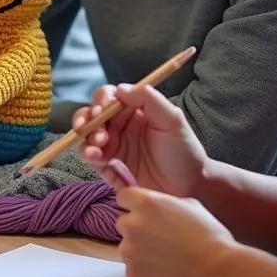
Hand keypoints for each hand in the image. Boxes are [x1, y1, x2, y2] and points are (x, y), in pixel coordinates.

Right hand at [75, 83, 208, 197]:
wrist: (190, 186)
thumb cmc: (184, 150)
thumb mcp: (172, 120)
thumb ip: (149, 99)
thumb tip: (121, 89)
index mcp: (132, 110)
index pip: (109, 97)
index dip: (101, 99)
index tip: (102, 108)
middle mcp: (118, 125)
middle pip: (91, 114)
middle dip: (88, 118)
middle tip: (92, 127)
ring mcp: (112, 146)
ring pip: (86, 134)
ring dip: (86, 136)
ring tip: (97, 145)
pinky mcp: (108, 166)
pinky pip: (90, 156)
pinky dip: (87, 153)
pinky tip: (94, 155)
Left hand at [115, 187, 236, 276]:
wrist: (218, 271)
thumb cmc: (209, 236)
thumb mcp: (190, 206)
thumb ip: (165, 202)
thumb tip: (156, 205)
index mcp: (144, 202)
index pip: (123, 197)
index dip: (134, 205)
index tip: (145, 214)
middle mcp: (131, 223)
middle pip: (123, 223)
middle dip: (137, 229)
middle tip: (160, 239)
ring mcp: (128, 250)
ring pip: (127, 246)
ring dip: (140, 250)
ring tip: (166, 258)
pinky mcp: (132, 273)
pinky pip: (133, 268)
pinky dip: (145, 270)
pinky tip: (165, 272)